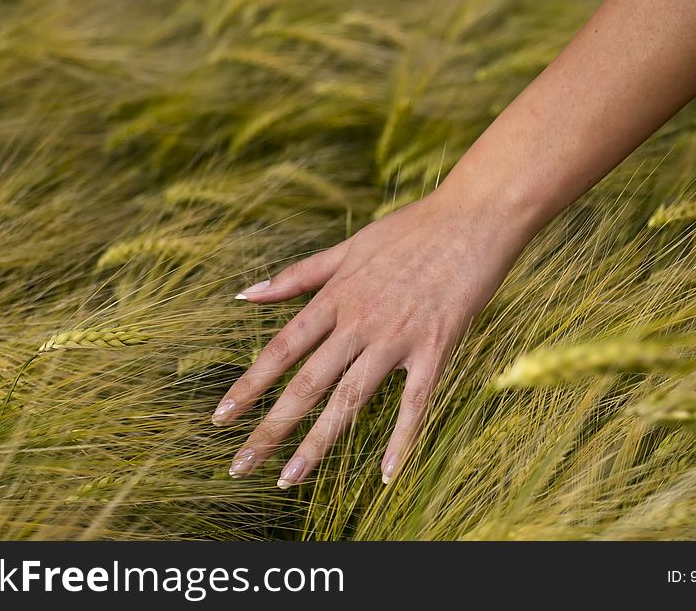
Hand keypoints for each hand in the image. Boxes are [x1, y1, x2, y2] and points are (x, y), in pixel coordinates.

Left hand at [213, 181, 530, 486]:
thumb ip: (298, 275)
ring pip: (350, 399)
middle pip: (306, 383)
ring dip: (317, 442)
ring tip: (290, 478)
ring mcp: (397, 338)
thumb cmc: (411, 229)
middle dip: (270, 427)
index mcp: (336, 297)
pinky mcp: (436, 348)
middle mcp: (358, 321)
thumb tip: (246, 294)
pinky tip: (387, 474)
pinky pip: (415, 403)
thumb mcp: (348, 247)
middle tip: (240, 466)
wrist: (474, 217)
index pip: (281, 349)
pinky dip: (401, 439)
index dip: (249, 385)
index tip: (221, 417)